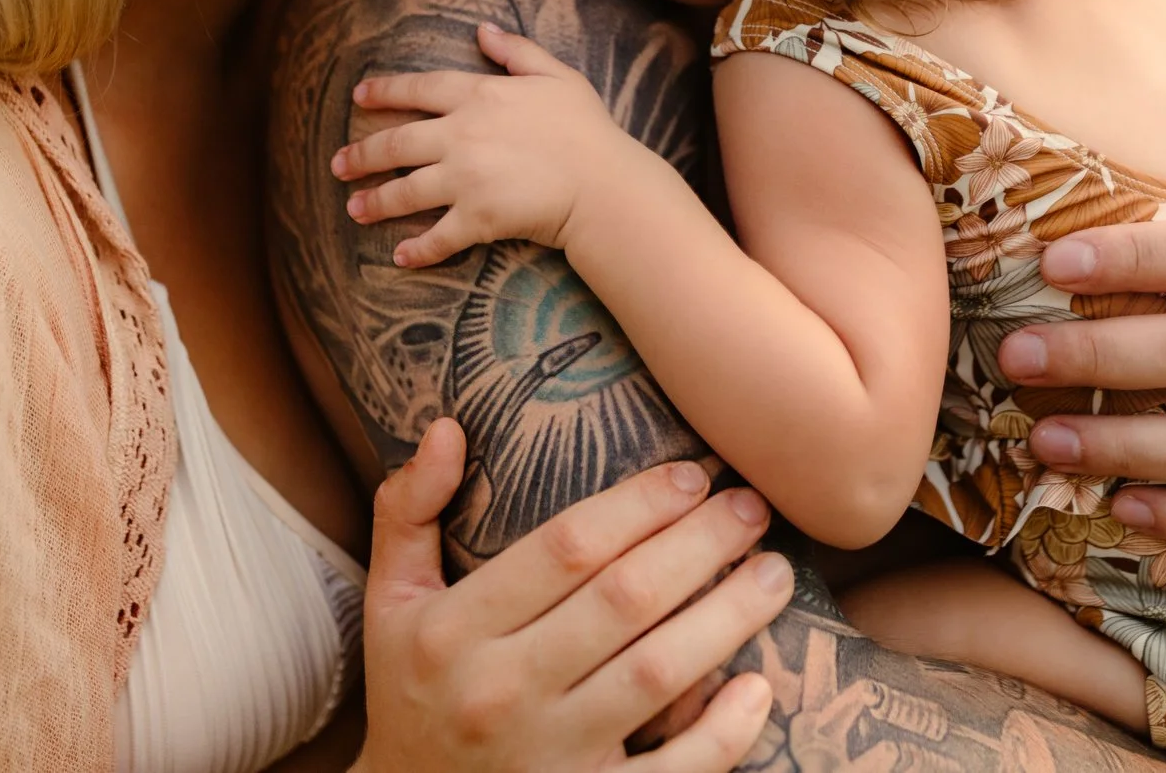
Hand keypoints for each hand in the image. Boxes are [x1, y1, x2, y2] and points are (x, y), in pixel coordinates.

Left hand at [334, 22, 647, 265]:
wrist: (605, 183)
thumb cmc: (587, 127)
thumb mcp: (556, 74)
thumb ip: (516, 51)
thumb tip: (482, 30)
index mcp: (480, 95)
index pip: (419, 88)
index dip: (385, 91)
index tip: (359, 97)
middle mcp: (462, 135)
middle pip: (397, 143)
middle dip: (362, 154)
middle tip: (338, 164)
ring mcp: (466, 178)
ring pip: (405, 191)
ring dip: (375, 202)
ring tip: (354, 209)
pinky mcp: (477, 218)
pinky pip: (438, 237)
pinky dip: (416, 249)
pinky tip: (399, 256)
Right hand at [353, 420, 788, 772]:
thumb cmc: (412, 693)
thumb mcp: (390, 604)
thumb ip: (407, 513)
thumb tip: (446, 427)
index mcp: (451, 630)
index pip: (565, 549)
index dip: (639, 505)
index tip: (693, 474)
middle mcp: (499, 692)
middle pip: (623, 600)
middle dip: (700, 544)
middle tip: (752, 506)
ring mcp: (546, 758)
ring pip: (657, 673)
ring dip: (728, 617)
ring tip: (775, 572)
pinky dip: (721, 735)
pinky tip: (756, 689)